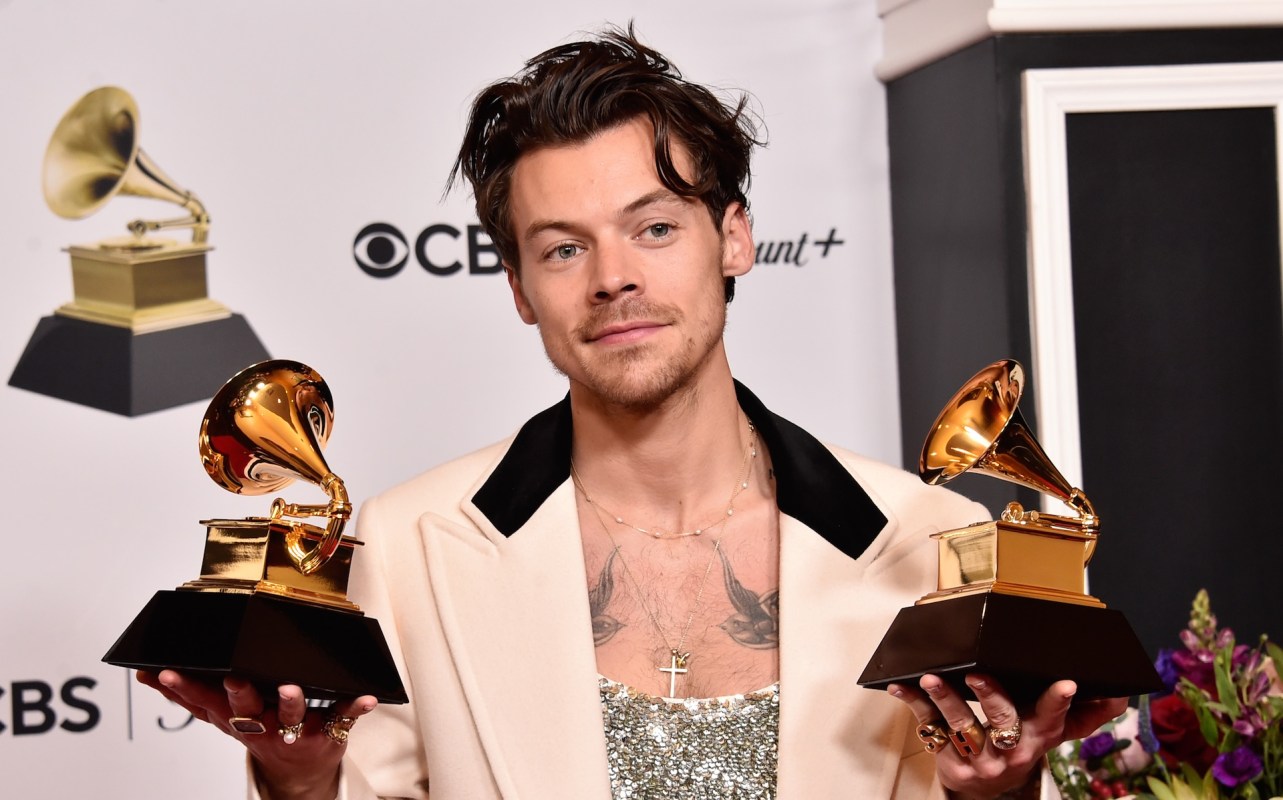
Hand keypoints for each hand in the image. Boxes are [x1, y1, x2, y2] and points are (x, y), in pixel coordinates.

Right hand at [136, 669, 377, 799]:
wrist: (300, 773)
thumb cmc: (261, 732)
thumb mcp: (224, 719)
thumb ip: (191, 697)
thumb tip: (148, 675)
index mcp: (236, 719)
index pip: (205, 704)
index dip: (184, 690)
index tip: (167, 672)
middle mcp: (262, 728)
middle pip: (246, 712)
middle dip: (239, 695)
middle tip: (234, 678)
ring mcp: (295, 733)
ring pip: (291, 718)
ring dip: (291, 703)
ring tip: (291, 688)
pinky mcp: (327, 734)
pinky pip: (344, 718)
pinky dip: (356, 707)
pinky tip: (366, 697)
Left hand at [888, 673, 1126, 798]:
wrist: (984, 789)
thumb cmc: (1019, 745)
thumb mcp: (1049, 733)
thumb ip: (1082, 715)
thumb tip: (1121, 696)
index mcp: (1039, 739)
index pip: (1053, 720)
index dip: (1058, 702)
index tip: (1066, 683)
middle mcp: (1012, 752)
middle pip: (1004, 722)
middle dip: (991, 696)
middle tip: (977, 673)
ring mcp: (980, 761)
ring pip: (962, 726)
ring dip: (946, 699)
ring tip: (932, 677)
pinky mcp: (950, 764)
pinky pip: (930, 729)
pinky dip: (914, 705)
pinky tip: (901, 686)